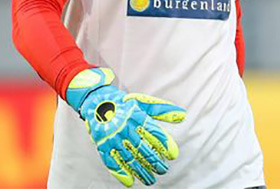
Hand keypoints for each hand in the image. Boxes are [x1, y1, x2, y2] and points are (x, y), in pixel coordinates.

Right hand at [66, 68, 186, 186]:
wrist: (96, 100)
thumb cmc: (123, 103)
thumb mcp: (143, 103)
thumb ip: (163, 110)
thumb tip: (183, 115)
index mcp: (137, 116)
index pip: (154, 133)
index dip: (165, 145)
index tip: (173, 155)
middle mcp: (125, 127)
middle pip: (143, 149)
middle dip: (155, 162)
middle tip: (163, 170)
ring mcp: (113, 137)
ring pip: (130, 158)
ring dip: (141, 171)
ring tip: (151, 180)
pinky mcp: (102, 144)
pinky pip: (112, 161)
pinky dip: (121, 173)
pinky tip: (130, 181)